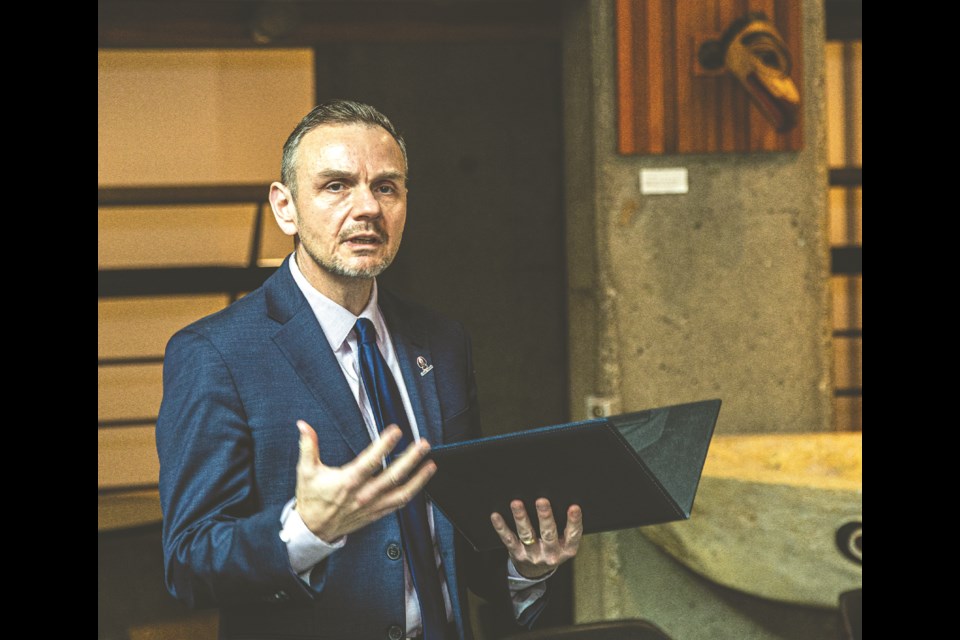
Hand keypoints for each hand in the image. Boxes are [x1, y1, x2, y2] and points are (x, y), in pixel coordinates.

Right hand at [294, 420, 435, 541]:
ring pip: (402, 493)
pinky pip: (399, 504)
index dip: (384, 445)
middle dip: (411, 459)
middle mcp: (363, 495)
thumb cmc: (311, 498)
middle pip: (393, 476)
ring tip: (431, 464)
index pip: (370, 461)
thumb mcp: (306, 471)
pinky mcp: (377, 513)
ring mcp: (372, 506)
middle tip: (423, 444)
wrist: (313, 529)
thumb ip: (308, 446)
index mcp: (348, 482)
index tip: (396, 431)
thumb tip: (304, 426)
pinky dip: (413, 493)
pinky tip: (421, 482)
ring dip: (419, 478)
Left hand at [490, 498, 582, 579]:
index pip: (573, 534)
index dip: (574, 521)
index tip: (574, 507)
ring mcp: (533, 555)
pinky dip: (501, 527)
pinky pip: (508, 540)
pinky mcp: (517, 554)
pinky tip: (496, 516)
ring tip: (517, 503)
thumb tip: (562, 498)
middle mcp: (551, 554)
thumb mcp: (565, 541)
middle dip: (545, 517)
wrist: (536, 571)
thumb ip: (565, 526)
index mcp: (567, 549)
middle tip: (542, 501)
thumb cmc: (553, 547)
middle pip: (548, 534)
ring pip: (527, 535)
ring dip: (521, 518)